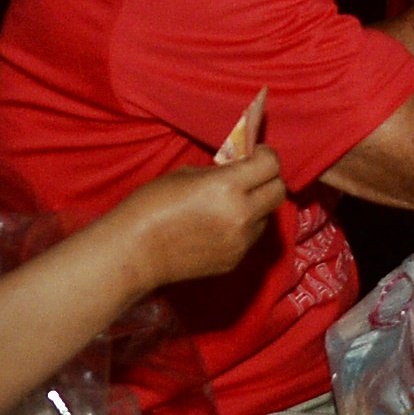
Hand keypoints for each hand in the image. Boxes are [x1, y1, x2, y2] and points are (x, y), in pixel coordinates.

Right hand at [116, 148, 286, 288]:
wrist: (134, 251)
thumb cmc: (151, 204)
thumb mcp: (187, 174)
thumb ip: (221, 171)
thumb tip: (240, 167)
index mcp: (228, 187)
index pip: (271, 165)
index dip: (265, 155)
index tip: (255, 154)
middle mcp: (242, 215)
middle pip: (279, 191)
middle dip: (268, 179)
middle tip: (250, 176)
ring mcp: (241, 241)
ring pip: (268, 216)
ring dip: (257, 205)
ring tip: (231, 203)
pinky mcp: (235, 260)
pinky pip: (251, 237)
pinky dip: (244, 227)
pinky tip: (219, 225)